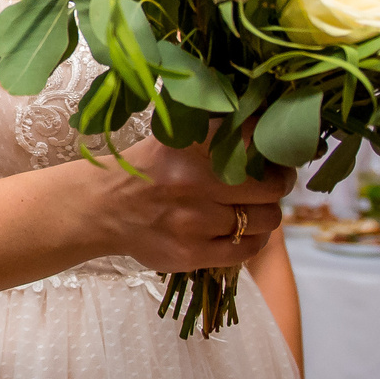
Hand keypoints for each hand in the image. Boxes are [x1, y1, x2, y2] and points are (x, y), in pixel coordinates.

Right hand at [93, 139, 291, 275]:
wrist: (101, 208)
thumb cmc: (146, 169)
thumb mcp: (176, 137)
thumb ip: (217, 131)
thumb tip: (264, 125)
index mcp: (192, 143)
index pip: (255, 139)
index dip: (275, 148)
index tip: (276, 153)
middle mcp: (195, 180)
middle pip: (272, 186)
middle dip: (278, 183)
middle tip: (272, 183)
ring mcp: (195, 221)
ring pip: (265, 219)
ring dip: (265, 213)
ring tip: (252, 208)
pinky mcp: (193, 253)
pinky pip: (248, 249)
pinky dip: (254, 239)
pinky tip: (243, 231)